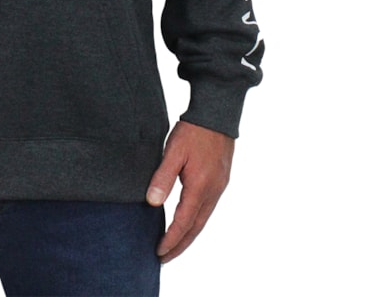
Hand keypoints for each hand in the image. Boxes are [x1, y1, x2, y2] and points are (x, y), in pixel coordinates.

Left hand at [145, 120, 233, 262]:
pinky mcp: (220, 181)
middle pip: (196, 227)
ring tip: (174, 246)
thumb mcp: (173, 152)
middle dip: (180, 245)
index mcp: (200, 187)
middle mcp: (213, 192)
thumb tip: (152, 203)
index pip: (184, 222)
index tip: (159, 252)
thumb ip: (162, 178)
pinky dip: (196, 222)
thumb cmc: (193, 131)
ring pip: (203, 220)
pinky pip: (207, 209)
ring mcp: (219, 187)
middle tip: (164, 258)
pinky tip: (188, 223)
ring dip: (188, 235)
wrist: (217, 114)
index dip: (171, 239)